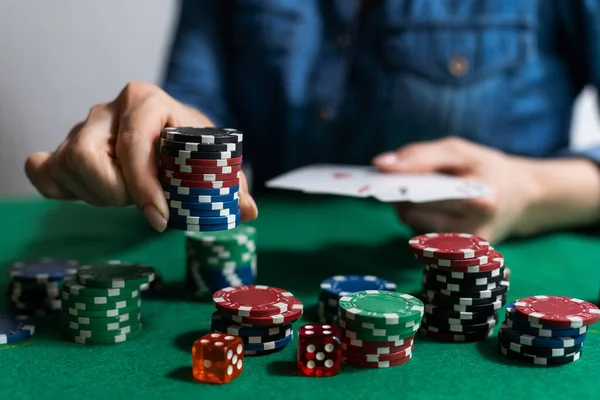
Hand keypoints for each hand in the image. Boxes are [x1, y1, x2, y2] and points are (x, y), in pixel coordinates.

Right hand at [25, 81, 257, 231]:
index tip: (160, 218)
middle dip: (117, 193)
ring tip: (125, 194)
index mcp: (147, 100)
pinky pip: (43, 171)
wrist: (169, 128)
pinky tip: (88, 193)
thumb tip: (247, 211)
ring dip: (96, 196)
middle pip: (87, 158)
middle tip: (143, 200)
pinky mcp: (64, 146)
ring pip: (67, 167)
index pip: (133, 144)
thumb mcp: (214, 157)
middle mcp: (109, 108)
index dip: (143, 187)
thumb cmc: (191, 144)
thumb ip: (230, 183)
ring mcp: (82, 126)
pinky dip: (60, 189)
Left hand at [372, 137, 545, 242]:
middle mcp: (472, 229)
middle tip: (400, 180)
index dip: (398, 180)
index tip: (379, 171)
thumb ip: (419, 156)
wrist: (522, 199)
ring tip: (421, 193)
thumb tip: (380, 165)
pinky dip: (418, 220)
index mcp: (478, 199)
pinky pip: (420, 236)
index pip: (422, 192)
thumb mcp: (459, 150)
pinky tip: (430, 209)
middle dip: (399, 194)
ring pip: (411, 226)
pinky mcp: (456, 258)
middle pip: (411, 213)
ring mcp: (462, 249)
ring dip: (407, 208)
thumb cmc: (486, 168)